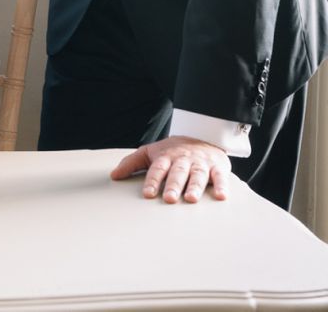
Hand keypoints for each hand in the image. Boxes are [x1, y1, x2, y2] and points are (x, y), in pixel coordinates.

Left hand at [110, 136, 230, 203]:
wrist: (201, 134)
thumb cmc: (172, 149)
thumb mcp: (150, 152)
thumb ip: (131, 163)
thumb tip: (113, 175)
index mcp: (166, 157)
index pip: (157, 169)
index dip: (152, 181)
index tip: (148, 194)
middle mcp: (183, 160)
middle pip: (178, 173)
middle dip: (173, 186)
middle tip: (169, 199)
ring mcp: (200, 163)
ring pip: (198, 175)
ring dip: (195, 187)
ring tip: (191, 199)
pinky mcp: (217, 167)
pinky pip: (220, 177)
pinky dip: (221, 186)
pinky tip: (221, 196)